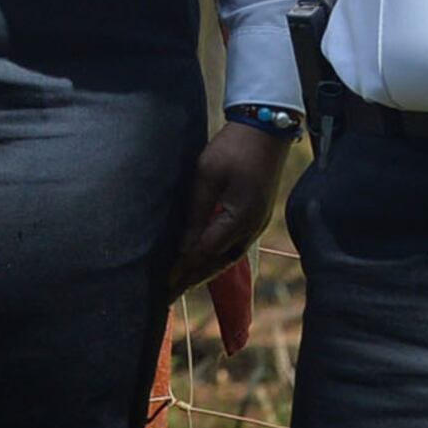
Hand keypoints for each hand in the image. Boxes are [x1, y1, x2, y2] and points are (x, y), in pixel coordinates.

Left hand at [167, 118, 290, 296]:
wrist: (264, 130)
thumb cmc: (232, 149)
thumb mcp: (207, 177)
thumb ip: (196, 213)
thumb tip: (183, 247)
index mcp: (240, 219)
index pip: (205, 253)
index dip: (182, 269)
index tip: (163, 285)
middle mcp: (251, 228)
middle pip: (217, 262)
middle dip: (191, 279)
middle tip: (167, 297)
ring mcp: (255, 224)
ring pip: (226, 257)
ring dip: (203, 272)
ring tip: (180, 285)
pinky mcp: (254, 217)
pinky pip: (232, 246)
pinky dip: (214, 258)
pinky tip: (200, 262)